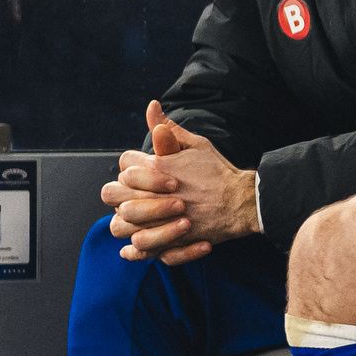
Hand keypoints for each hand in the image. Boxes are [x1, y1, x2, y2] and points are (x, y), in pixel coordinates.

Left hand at [103, 99, 258, 263]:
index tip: (142, 176)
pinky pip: (139, 248)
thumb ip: (169, 128)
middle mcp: (155, 194)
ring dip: (126, 221)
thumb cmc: (220, 172)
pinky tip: (137, 243)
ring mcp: (161, 219)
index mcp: (159, 168)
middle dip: (119, 195)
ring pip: (121, 225)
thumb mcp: (196, 144)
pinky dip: (135, 249)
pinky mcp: (170, 240)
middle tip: (132, 198)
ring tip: (137, 221)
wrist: (242, 202)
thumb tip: (152, 106)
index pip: (125, 164)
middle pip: (113, 195)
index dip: (131, 169)